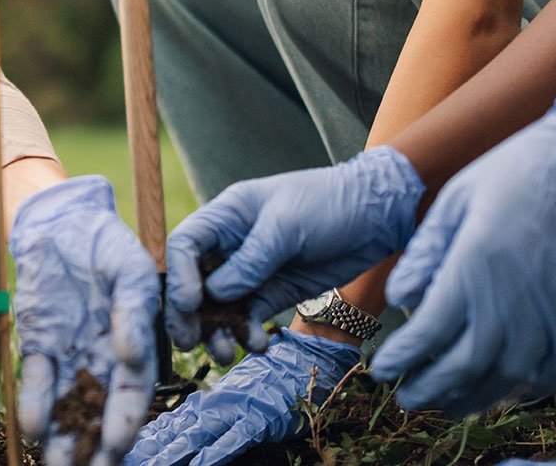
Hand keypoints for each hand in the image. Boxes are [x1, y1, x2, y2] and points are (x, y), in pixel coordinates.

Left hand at [10, 176, 159, 465]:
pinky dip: (34, 404)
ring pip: (66, 406)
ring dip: (62, 437)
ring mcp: (67, 355)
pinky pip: (36, 380)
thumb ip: (133, 313)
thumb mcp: (131, 273)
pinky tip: (32, 429)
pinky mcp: (37, 344)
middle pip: (98, 413)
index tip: (118, 446)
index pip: (131, 395)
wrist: (64, 222)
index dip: (125, 422)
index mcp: (132, 347)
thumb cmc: (108, 245)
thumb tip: (130, 354)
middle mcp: (100, 360)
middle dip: (94, 446)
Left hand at [124, 330, 360, 465]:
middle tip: (124, 459)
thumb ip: (206, 410)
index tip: (126, 450)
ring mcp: (234, 414)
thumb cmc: (270, 379)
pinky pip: (231, 441)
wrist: (302, 361)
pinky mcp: (257, 422)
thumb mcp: (232, 394)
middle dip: (150, 450)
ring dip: (170, 455)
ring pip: (195, 438)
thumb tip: (177, 426)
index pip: (170, 424)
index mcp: (207, 401)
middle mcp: (214, 406)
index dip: (147, 439)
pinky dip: (212, 453)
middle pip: (174, 433)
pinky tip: (195, 463)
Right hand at [164, 148, 421, 359]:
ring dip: (216, 332)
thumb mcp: (287, 224)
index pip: (184, 245)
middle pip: (192, 283)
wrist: (377, 217)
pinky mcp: (273, 294)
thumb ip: (250, 259)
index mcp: (225, 217)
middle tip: (190, 342)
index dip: (178, 276)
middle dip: (188, 315)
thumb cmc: (328, 203)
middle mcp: (230, 246)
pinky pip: (248, 319)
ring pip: (218, 308)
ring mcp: (250, 273)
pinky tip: (258, 344)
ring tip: (225, 352)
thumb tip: (215, 293)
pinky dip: (248, 335)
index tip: (190, 304)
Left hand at [371, 95, 555, 416]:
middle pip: (465, 365)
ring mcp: (554, 310)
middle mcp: (513, 296)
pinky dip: (529, 388)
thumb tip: (399, 301)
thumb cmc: (514, 171)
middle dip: (430, 388)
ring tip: (447, 406)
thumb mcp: (456, 199)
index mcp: (473, 264)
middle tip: (407, 400)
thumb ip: (425, 253)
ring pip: (508, 376)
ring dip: (474, 398)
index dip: (402, 359)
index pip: (428, 332)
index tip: (382, 371)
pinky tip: (508, 392)